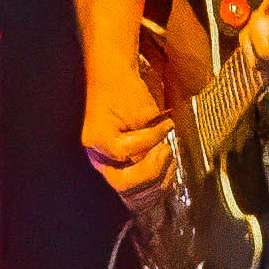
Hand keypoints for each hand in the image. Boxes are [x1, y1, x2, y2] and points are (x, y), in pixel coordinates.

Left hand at [80, 78, 175, 200]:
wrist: (116, 73)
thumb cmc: (134, 104)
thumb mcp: (149, 136)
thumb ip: (154, 157)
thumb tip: (170, 180)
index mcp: (111, 165)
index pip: (130, 195)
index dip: (153, 194)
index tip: (171, 182)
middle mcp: (99, 161)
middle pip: (128, 189)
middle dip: (155, 177)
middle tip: (167, 155)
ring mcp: (96, 150)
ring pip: (129, 174)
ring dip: (154, 159)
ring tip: (164, 140)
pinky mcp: (99, 136)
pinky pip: (128, 150)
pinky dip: (150, 138)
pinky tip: (160, 125)